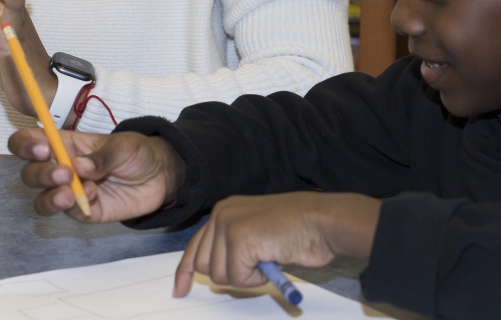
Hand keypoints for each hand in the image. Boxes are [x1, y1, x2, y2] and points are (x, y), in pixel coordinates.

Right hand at [11, 128, 185, 221]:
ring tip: (70, 193)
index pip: (28, 142)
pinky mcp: (83, 211)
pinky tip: (93, 196)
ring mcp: (70, 192)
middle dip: (41, 174)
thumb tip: (78, 166)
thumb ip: (101, 156)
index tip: (42, 149)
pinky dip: (75, 206)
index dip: (25, 145)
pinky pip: (68, 213)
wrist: (161, 175)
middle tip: (64, 173)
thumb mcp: (122, 146)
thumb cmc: (137, 152)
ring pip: (41, 199)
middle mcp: (61, 167)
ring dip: (50, 197)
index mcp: (64, 144)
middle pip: (30, 174)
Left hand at [173, 192, 380, 296]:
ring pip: (220, 275)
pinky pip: (237, 277)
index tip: (179, 290)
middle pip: (205, 266)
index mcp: (225, 211)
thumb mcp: (256, 235)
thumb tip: (215, 271)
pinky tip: (272, 258)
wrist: (321, 221)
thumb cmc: (298, 230)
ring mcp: (229, 224)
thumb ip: (232, 247)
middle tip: (258, 266)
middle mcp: (222, 214)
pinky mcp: (239, 238)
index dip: (185, 271)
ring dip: (247, 277)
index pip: (195, 246)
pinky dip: (257, 278)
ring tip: (268, 257)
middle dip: (231, 275)